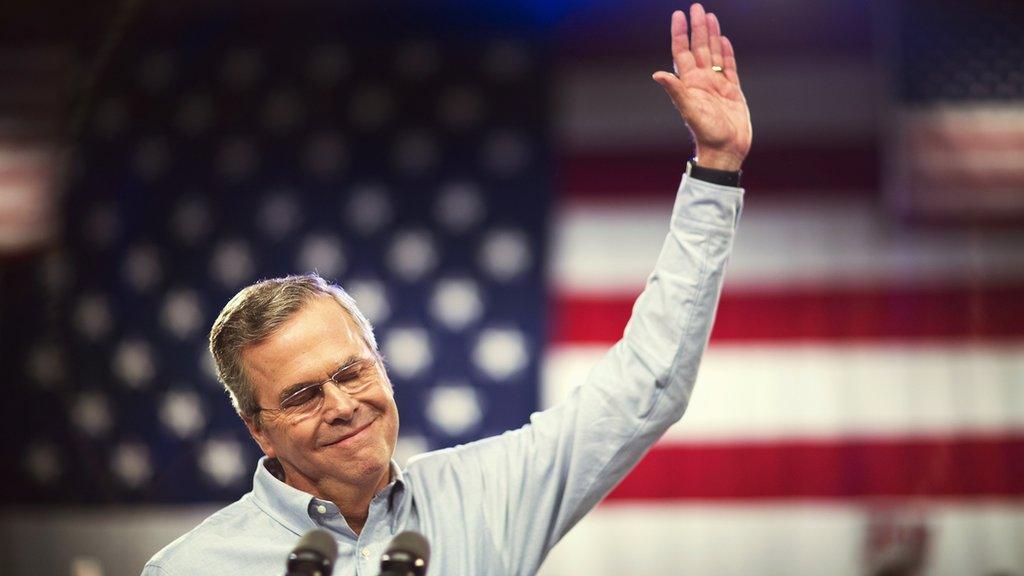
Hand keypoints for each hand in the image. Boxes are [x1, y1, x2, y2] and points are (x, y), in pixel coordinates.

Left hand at [652, 4, 751, 171]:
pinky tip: (723, 40)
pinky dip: (726, 53)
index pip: (682, 52)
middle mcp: (701, 81)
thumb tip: (657, 74)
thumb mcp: (689, 110)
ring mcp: (716, 85)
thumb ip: (675, 91)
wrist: (726, 150)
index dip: (680, 33)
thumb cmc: (707, 134)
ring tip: (709, 17)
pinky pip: (728, 67)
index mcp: (689, 83)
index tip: (679, 15)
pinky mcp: (732, 91)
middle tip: (696, 7)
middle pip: (698, 48)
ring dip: (711, 35)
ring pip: (713, 54)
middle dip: (697, 28)